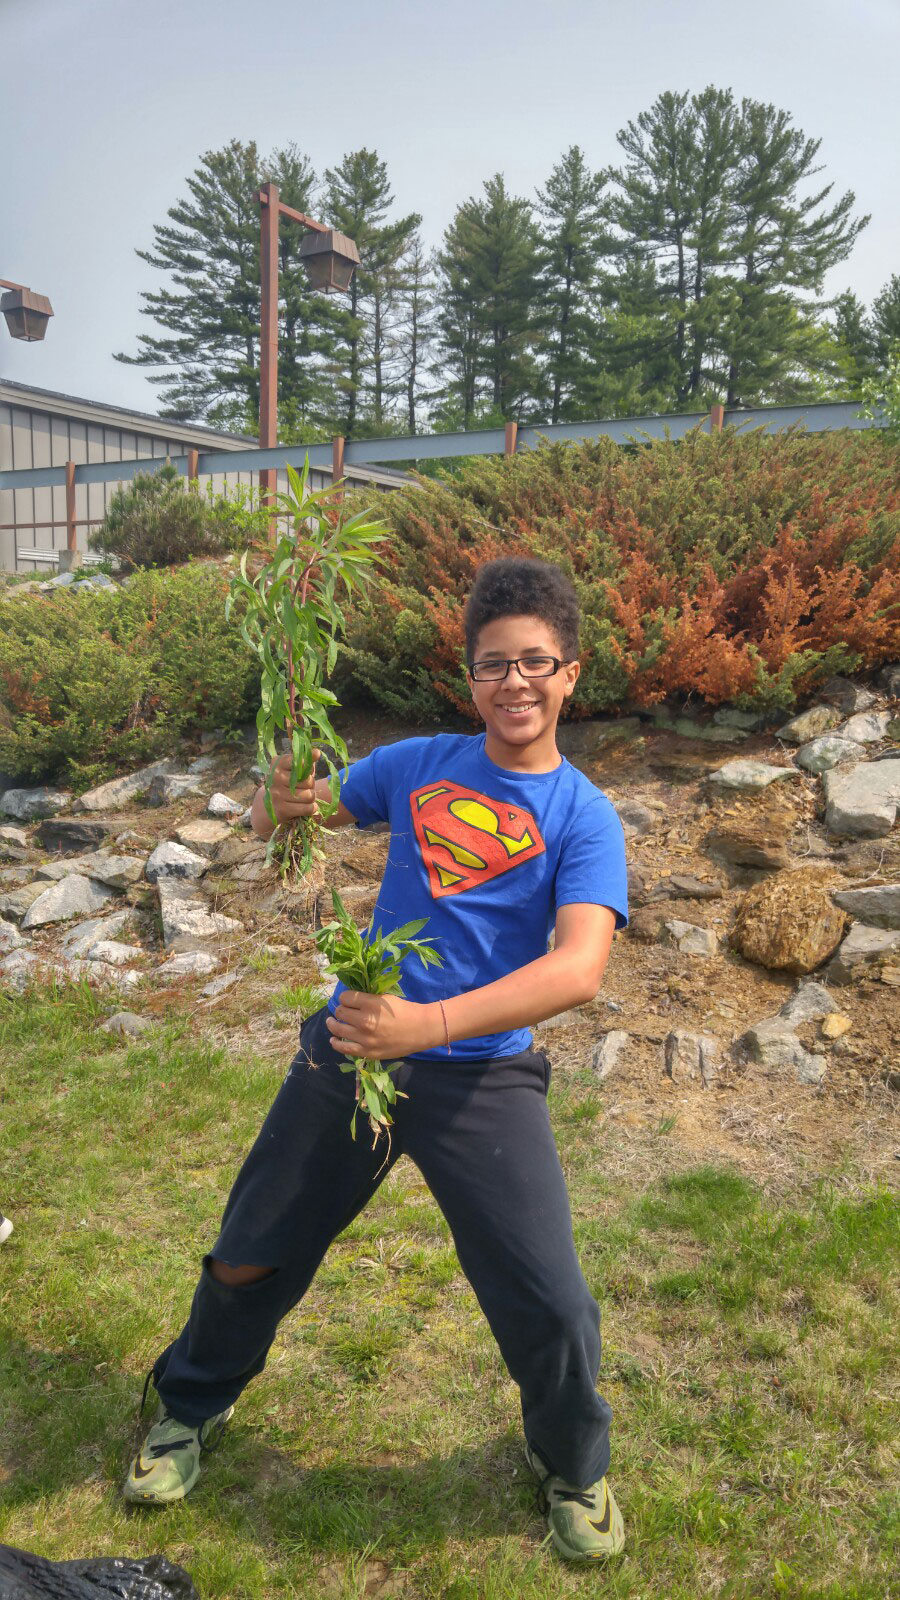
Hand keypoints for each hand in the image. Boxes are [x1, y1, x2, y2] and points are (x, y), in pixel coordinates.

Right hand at [267, 749, 320, 826]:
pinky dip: (311, 808)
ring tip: (303, 797)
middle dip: (311, 786)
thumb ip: (307, 760)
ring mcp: (277, 794)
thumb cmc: (289, 783)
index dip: (309, 769)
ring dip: (311, 798)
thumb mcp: (296, 769)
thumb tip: (316, 752)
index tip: (307, 772)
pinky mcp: (282, 809)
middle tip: (303, 788)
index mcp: (278, 763)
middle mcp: (275, 777)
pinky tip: (305, 806)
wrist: (272, 806)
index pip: (301, 761)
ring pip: (309, 795)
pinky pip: (307, 808)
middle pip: (308, 780)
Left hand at [326, 992, 440, 1059]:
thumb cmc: (405, 1011)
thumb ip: (367, 998)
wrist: (421, 1029)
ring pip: (338, 1028)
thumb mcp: (385, 997)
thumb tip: (349, 998)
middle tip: (344, 1010)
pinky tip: (333, 1039)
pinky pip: (344, 1048)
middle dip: (341, 1009)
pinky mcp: (367, 1051)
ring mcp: (364, 1038)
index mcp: (371, 1004)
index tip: (348, 1000)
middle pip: (340, 1012)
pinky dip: (336, 1043)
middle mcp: (365, 1021)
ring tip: (332, 1022)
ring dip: (333, 1024)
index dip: (346, 997)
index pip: (345, 997)